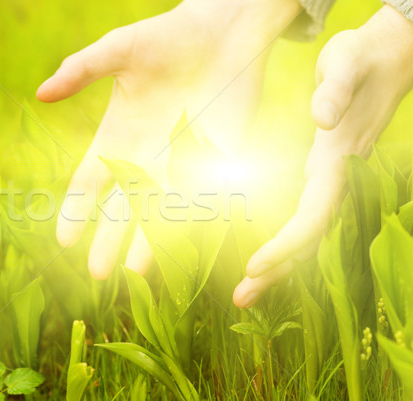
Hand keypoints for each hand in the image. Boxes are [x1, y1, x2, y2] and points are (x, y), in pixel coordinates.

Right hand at [38, 0, 301, 279]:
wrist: (224, 32)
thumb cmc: (168, 37)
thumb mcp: (119, 50)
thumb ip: (82, 69)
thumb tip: (41, 93)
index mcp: (115, 138)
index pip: (88, 184)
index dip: (75, 212)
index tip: (64, 240)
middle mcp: (143, 159)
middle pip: (120, 209)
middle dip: (107, 241)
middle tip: (98, 274)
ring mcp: (179, 164)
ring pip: (158, 214)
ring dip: (148, 243)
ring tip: (136, 272)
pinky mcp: (214, 163)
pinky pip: (200, 201)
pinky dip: (190, 225)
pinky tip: (181, 248)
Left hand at [234, 4, 412, 307]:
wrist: (386, 61)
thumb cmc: (361, 59)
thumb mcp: (346, 62)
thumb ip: (335, 89)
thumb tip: (321, 119)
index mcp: (336, 161)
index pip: (313, 215)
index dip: (287, 243)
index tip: (254, 264)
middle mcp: (334, 180)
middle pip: (308, 239)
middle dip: (276, 271)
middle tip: (239, 299)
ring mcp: (330, 183)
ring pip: (305, 237)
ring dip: (276, 268)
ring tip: (244, 295)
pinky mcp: (322, 179)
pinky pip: (302, 223)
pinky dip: (283, 247)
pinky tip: (262, 263)